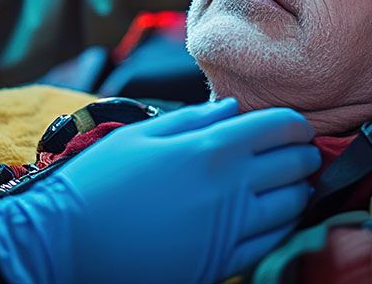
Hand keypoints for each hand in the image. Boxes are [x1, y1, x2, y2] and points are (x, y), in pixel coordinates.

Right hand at [0, 97, 320, 283]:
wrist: (68, 243)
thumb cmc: (99, 181)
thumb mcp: (142, 136)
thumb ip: (193, 119)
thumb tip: (231, 108)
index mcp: (211, 148)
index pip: (280, 127)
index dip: (295, 124)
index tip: (293, 126)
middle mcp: (230, 188)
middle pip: (296, 165)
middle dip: (303, 155)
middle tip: (296, 153)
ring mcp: (230, 230)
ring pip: (292, 207)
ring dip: (298, 191)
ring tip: (289, 185)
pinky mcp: (223, 264)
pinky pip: (273, 242)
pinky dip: (283, 226)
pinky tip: (272, 218)